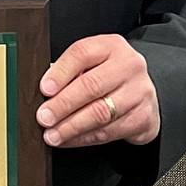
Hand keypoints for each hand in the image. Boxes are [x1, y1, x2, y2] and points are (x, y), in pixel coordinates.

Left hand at [36, 33, 159, 149]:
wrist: (143, 95)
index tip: (44, 89)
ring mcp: (139, 91)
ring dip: (71, 126)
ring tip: (53, 134)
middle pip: (91, 85)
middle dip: (63, 104)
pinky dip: (83, 138)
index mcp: (110, 46)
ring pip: (99, 112)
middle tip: (44, 117)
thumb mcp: (92, 64)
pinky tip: (69, 140)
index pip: (82, 54)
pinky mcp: (142, 117)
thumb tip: (43, 94)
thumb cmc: (110, 77)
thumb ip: (70, 73)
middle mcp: (128, 65)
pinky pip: (108, 132)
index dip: (60, 73)